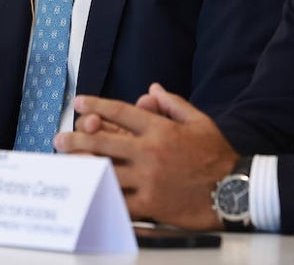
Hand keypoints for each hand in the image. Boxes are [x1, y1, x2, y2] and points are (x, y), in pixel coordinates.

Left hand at [53, 83, 237, 229]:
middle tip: (59, 139)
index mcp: (160, 129)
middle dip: (77, 139)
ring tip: (66, 166)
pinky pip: (120, 201)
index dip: (96, 104)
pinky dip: (102, 197)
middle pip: (104, 141)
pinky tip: (87, 194)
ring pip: (106, 171)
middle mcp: (150, 152)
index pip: (121, 111)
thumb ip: (173, 104)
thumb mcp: (199, 121)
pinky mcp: (152, 204)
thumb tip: (151, 90)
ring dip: (83, 167)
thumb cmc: (218, 154)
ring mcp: (149, 179)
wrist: (235, 190)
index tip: (78, 103)